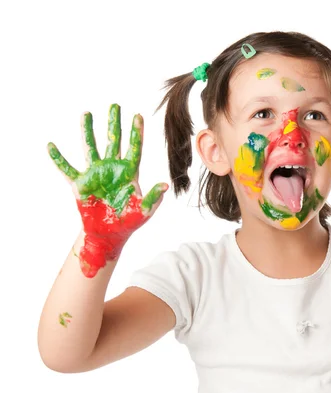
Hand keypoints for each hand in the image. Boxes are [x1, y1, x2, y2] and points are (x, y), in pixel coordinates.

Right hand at [48, 104, 167, 276]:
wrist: (109, 234)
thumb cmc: (129, 222)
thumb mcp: (144, 210)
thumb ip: (153, 197)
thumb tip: (164, 185)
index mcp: (129, 173)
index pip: (134, 148)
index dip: (136, 133)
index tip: (138, 115)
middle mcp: (112, 169)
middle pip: (113, 141)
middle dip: (114, 124)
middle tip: (115, 105)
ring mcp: (95, 174)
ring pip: (90, 148)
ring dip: (88, 131)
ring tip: (86, 114)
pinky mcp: (80, 184)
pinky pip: (67, 169)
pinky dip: (58, 158)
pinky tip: (51, 146)